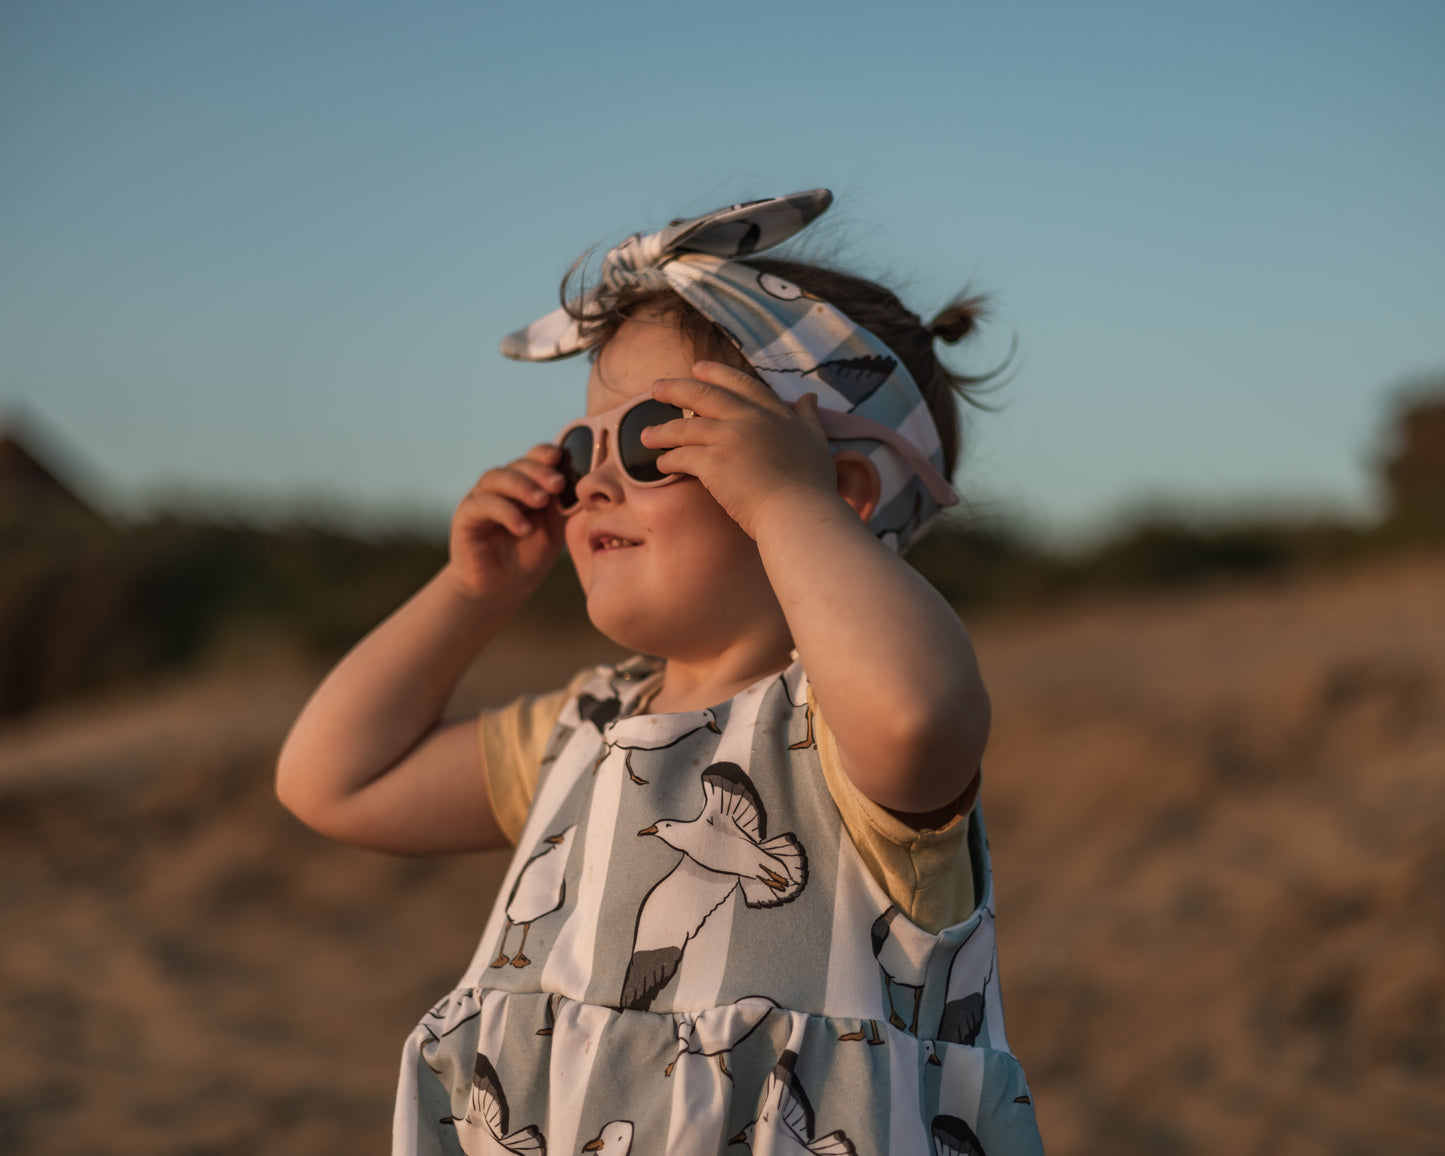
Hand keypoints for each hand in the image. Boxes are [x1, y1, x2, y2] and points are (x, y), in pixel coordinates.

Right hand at [446, 444, 567, 601]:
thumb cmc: (528, 557)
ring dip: (522, 486)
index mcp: (525, 485)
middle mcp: (501, 487)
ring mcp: (482, 499)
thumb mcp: (554, 530)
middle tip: (558, 483)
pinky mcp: (466, 516)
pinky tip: (524, 527)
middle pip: (517, 465)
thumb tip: (576, 482)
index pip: (533, 459)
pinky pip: (483, 504)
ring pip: (497, 478)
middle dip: (539, 471)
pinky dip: (506, 512)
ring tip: (541, 501)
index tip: (562, 457)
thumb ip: (562, 506)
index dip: (545, 454)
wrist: (501, 590)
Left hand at [643, 361, 840, 538]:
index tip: (697, 368)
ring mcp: (728, 438)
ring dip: (661, 430)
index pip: (739, 383)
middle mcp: (748, 418)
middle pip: (702, 394)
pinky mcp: (712, 463)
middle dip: (674, 389)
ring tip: (646, 435)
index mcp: (772, 412)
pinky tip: (660, 465)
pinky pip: (681, 456)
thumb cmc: (812, 486)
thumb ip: (809, 418)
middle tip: (655, 388)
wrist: (799, 513)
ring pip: (684, 427)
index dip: (716, 373)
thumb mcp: (817, 442)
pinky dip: (668, 460)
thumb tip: (809, 398)